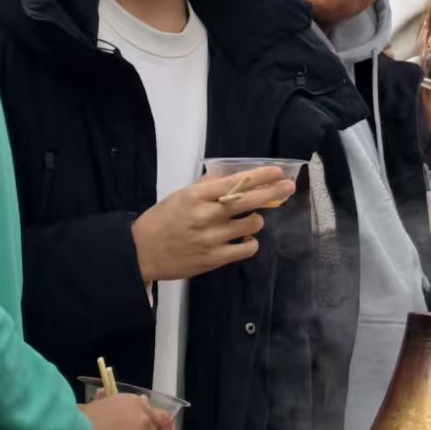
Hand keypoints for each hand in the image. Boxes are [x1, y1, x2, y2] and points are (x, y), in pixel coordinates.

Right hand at [132, 167, 294, 283]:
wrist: (141, 253)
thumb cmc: (161, 220)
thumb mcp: (181, 196)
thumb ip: (206, 186)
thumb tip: (230, 176)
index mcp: (197, 195)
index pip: (236, 181)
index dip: (260, 175)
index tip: (278, 171)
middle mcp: (208, 214)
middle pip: (249, 200)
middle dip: (273, 192)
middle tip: (289, 186)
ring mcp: (213, 237)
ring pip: (253, 224)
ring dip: (256, 221)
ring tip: (247, 222)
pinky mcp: (216, 258)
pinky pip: (247, 248)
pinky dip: (250, 242)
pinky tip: (243, 239)